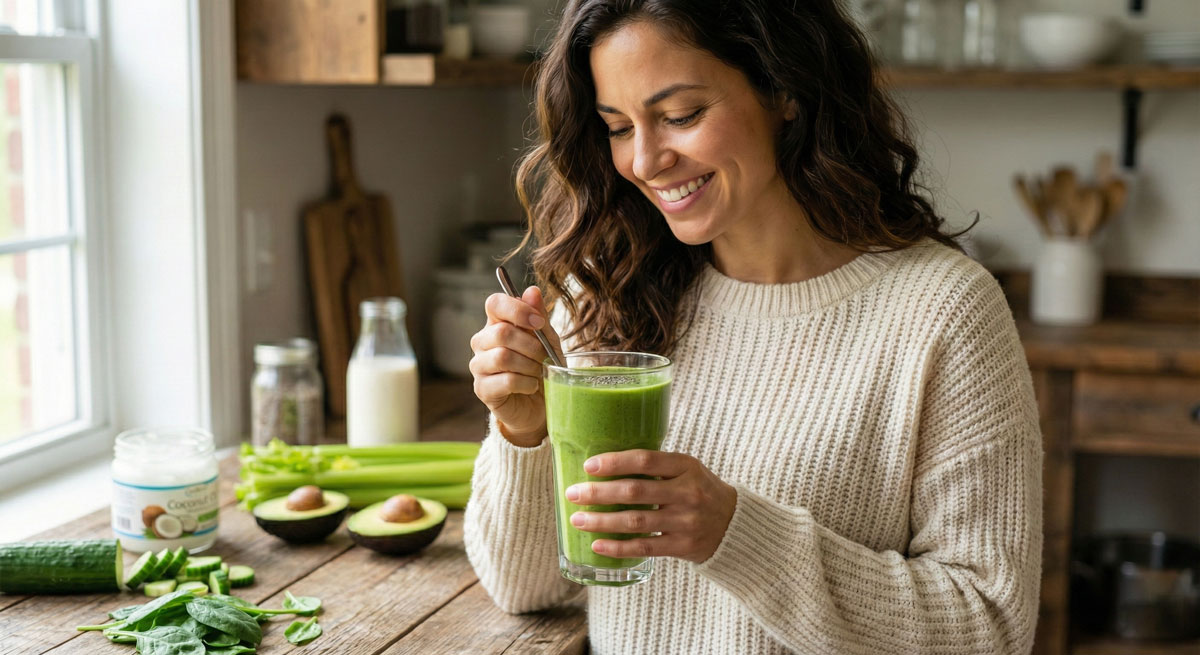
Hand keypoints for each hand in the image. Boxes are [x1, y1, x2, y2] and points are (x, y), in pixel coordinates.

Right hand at [468, 286, 563, 447]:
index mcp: (496, 323)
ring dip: (529, 366)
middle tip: (544, 356)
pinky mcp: (482, 389)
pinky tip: (531, 386)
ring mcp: (479, 366)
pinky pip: (505, 380)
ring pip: (503, 357)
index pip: (494, 303)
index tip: (539, 323)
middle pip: (501, 332)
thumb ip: (538, 316)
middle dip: (531, 345)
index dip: (517, 309)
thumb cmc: (541, 367)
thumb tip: (532, 291)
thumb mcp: (547, 339)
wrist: (540, 404)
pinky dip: (526, 383)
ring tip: (538, 373)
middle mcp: (482, 342)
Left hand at [565, 450, 736, 563]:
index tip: (589, 466)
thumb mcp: (688, 470)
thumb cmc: (701, 491)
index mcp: (687, 466)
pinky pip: (644, 548)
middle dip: (599, 493)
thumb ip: (657, 467)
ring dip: (602, 521)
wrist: (735, 525)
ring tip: (577, 519)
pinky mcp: (683, 546)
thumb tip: (606, 464)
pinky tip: (598, 544)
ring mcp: (686, 521)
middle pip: (635, 491)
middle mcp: (687, 493)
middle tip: (573, 493)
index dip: (615, 462)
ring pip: (635, 521)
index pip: (646, 460)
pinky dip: (618, 547)